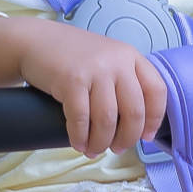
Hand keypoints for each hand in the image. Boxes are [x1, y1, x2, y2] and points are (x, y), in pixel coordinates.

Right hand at [0, 13, 166, 156]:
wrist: (35, 41)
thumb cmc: (73, 57)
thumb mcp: (106, 60)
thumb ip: (123, 81)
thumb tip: (135, 125)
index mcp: (130, 57)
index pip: (156, 91)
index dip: (155, 119)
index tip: (146, 137)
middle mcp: (117, 62)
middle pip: (134, 111)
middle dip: (127, 138)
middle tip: (117, 149)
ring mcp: (94, 70)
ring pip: (107, 119)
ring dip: (101, 142)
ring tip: (93, 150)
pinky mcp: (71, 80)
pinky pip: (81, 119)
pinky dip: (80, 137)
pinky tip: (78, 144)